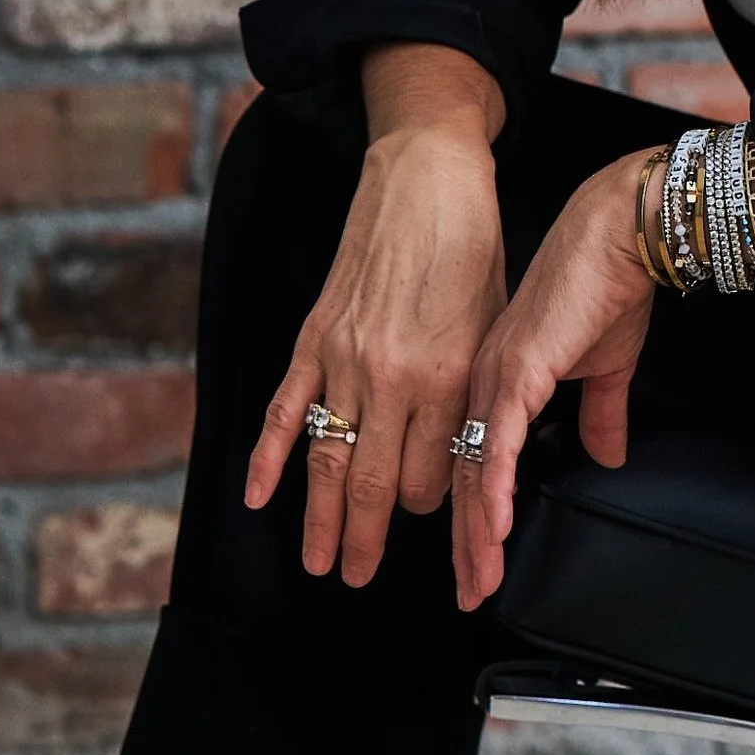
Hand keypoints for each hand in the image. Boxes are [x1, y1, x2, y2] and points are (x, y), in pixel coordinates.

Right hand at [246, 49, 506, 587]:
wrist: (426, 175)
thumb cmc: (473, 247)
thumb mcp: (496, 325)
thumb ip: (475, 391)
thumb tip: (469, 449)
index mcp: (447, 377)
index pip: (431, 476)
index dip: (429, 507)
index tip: (427, 518)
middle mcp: (393, 376)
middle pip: (372, 482)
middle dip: (364, 540)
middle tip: (356, 579)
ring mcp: (345, 358)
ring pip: (327, 458)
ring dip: (318, 519)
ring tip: (317, 563)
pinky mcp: (313, 335)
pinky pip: (286, 409)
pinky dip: (269, 456)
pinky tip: (259, 497)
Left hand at [451, 150, 661, 611]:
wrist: (617, 235)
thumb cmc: (607, 288)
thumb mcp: (603, 366)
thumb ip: (600, 413)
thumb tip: (608, 454)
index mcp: (495, 381)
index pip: (477, 462)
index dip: (477, 517)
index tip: (479, 562)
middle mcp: (482, 384)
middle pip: (465, 478)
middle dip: (469, 543)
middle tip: (469, 592)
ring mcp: (493, 379)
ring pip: (474, 472)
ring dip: (478, 534)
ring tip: (479, 580)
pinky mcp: (516, 372)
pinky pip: (499, 445)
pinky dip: (494, 492)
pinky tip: (494, 533)